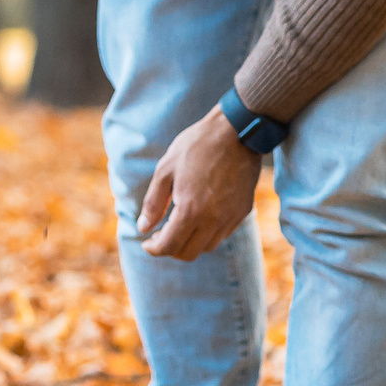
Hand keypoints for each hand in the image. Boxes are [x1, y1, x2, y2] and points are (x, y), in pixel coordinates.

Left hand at [135, 107, 263, 261]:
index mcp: (191, 210)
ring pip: (207, 247)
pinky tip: (198, 218)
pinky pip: (222, 235)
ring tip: (178, 227)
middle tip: (160, 235)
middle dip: (170, 249)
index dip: (154, 249)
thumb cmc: (196, 146)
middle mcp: (213, 220)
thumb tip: (143, 228)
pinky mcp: (242, 212)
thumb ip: (153, 203)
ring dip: (189, 243)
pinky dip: (207, 235)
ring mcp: (231, 218)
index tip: (147, 242)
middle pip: (188, 253)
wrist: (236, 132)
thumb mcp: (165, 170)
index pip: (169, 246)